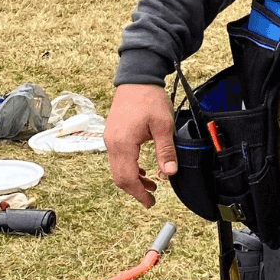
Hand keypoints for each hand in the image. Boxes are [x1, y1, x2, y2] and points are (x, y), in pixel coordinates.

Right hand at [104, 83, 176, 207]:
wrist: (137, 78)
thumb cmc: (150, 99)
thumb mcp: (163, 125)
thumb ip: (165, 151)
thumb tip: (169, 174)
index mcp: (122, 144)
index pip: (127, 178)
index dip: (139, 193)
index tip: (151, 202)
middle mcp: (111, 144)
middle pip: (119, 176)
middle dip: (135, 189)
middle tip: (152, 196)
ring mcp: (110, 138)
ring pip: (117, 168)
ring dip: (133, 178)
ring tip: (151, 182)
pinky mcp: (113, 133)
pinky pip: (117, 157)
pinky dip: (129, 167)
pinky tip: (142, 168)